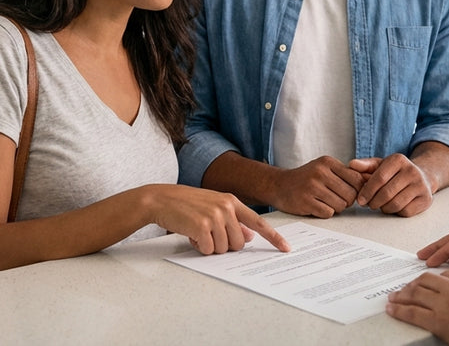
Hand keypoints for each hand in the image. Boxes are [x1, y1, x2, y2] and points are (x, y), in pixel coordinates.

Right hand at [145, 185, 289, 254]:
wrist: (161, 199)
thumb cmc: (187, 205)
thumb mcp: (213, 207)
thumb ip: (233, 220)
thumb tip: (249, 237)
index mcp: (232, 201)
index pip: (258, 222)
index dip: (273, 237)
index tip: (286, 248)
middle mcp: (226, 208)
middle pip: (239, 243)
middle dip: (224, 245)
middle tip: (208, 235)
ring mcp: (214, 216)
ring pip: (223, 249)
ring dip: (209, 246)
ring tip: (197, 231)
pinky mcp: (201, 226)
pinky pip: (208, 250)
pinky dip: (199, 247)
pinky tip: (191, 234)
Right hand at [269, 156, 365, 217]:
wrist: (279, 185)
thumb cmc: (306, 179)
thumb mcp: (323, 168)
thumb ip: (343, 174)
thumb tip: (369, 183)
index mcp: (327, 162)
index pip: (356, 178)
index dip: (357, 189)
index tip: (351, 193)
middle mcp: (320, 172)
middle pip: (351, 194)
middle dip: (347, 201)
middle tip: (337, 199)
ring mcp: (312, 187)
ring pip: (341, 205)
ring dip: (336, 208)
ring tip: (326, 202)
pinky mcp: (305, 202)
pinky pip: (328, 212)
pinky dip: (326, 212)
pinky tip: (317, 206)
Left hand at [349, 154, 433, 216]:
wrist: (422, 176)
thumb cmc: (396, 173)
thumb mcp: (380, 165)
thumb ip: (365, 166)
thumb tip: (351, 165)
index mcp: (398, 160)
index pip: (379, 178)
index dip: (367, 191)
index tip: (360, 200)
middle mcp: (412, 171)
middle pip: (387, 193)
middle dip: (374, 202)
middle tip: (369, 204)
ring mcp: (421, 185)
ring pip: (396, 204)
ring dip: (384, 208)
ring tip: (380, 205)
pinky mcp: (426, 199)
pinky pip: (406, 211)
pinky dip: (396, 212)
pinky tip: (393, 206)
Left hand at [386, 269, 448, 345]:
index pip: (444, 274)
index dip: (431, 279)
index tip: (425, 283)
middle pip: (425, 280)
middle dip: (412, 285)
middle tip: (405, 289)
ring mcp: (446, 302)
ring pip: (415, 294)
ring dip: (401, 295)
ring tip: (393, 297)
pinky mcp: (439, 320)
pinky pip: (412, 312)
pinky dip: (399, 310)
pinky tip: (392, 309)